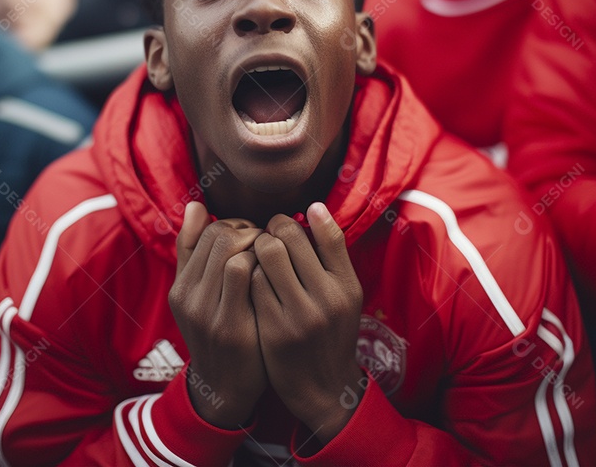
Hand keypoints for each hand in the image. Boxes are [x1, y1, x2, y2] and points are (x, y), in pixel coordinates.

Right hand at [168, 201, 265, 427]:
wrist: (225, 389)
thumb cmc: (221, 333)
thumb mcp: (200, 296)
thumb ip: (197, 255)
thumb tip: (196, 205)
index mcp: (181, 286)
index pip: (207, 230)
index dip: (237, 225)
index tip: (255, 236)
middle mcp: (188, 296)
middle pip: (219, 235)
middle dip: (251, 230)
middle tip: (269, 243)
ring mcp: (207, 311)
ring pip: (231, 250)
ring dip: (259, 244)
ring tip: (274, 257)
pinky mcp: (230, 325)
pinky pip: (245, 273)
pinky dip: (262, 264)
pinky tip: (277, 275)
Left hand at [250, 203, 364, 444]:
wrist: (322, 387)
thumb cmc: (331, 332)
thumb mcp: (345, 294)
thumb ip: (332, 255)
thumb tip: (314, 208)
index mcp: (347, 286)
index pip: (326, 233)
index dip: (301, 218)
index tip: (290, 220)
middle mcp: (327, 299)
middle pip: (288, 238)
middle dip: (272, 229)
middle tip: (266, 234)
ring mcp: (299, 315)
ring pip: (266, 256)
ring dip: (257, 248)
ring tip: (257, 253)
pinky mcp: (273, 329)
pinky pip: (252, 283)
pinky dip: (248, 274)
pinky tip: (250, 278)